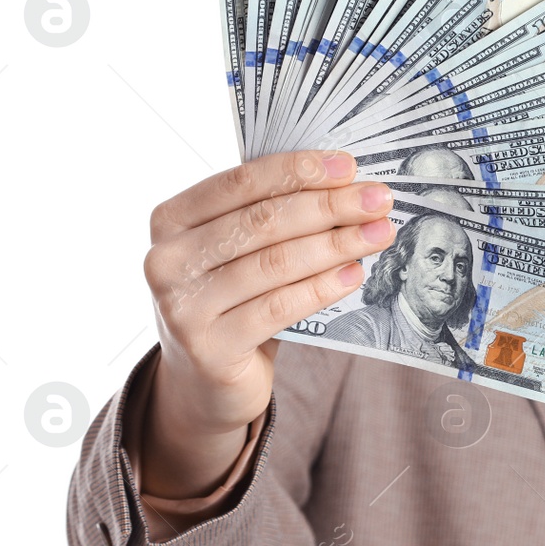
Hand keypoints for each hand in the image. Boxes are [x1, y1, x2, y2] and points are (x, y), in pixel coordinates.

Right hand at [142, 150, 394, 442]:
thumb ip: (269, 215)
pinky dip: (322, 288)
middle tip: (378, 200)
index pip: (241, 182)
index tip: (350, 166)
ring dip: (336, 245)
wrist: (204, 379)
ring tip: (378, 234)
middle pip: (263, 221)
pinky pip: (278, 307)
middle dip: (329, 206)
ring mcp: (182, 306)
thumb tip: (344, 182)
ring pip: (275, 263)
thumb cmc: (232, 299)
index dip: (299, 170)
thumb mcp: (236, 250)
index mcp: (170, 219)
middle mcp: (166, 260)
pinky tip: (354, 274)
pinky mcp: (209, 348)